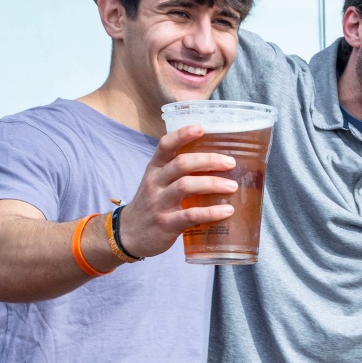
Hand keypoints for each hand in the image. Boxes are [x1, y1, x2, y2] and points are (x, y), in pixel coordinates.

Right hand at [115, 125, 238, 258]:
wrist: (128, 235)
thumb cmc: (151, 205)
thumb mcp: (157, 183)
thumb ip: (178, 172)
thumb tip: (215, 161)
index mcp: (155, 169)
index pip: (165, 145)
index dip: (182, 134)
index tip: (202, 127)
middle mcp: (155, 182)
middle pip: (182, 164)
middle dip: (208, 160)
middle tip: (231, 162)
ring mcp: (159, 203)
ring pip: (186, 186)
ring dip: (213, 184)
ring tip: (233, 186)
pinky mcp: (166, 224)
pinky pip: (190, 215)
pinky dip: (211, 212)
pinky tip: (227, 211)